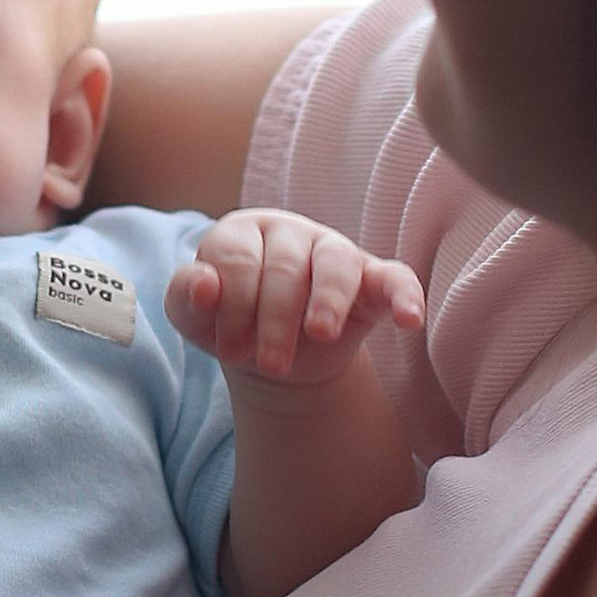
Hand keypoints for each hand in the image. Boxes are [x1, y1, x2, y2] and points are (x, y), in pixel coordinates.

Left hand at [164, 207, 424, 397]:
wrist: (273, 359)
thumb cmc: (231, 325)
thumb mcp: (195, 319)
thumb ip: (187, 297)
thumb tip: (205, 283)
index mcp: (241, 232)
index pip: (236, 260)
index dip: (232, 307)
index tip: (230, 351)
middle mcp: (289, 232)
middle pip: (284, 268)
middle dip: (273, 321)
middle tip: (269, 364)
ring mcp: (333, 251)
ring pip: (335, 264)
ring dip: (327, 303)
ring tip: (320, 336)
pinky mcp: (372, 279)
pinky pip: (394, 279)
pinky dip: (405, 296)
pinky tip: (410, 320)